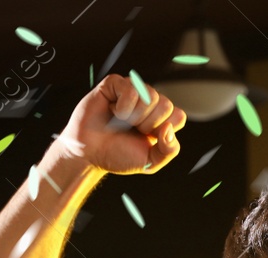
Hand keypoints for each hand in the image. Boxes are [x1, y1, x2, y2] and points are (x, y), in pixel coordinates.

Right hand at [56, 74, 186, 175]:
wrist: (89, 154)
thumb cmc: (117, 156)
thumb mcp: (149, 162)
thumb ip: (168, 151)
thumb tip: (169, 129)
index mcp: (160, 119)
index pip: (178, 116)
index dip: (163, 130)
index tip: (146, 139)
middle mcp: (148, 102)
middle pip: (166, 105)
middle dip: (148, 125)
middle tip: (131, 130)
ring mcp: (132, 91)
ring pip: (151, 96)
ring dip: (135, 116)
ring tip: (121, 121)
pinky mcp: (115, 84)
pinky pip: (131, 89)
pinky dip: (124, 106)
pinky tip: (113, 112)